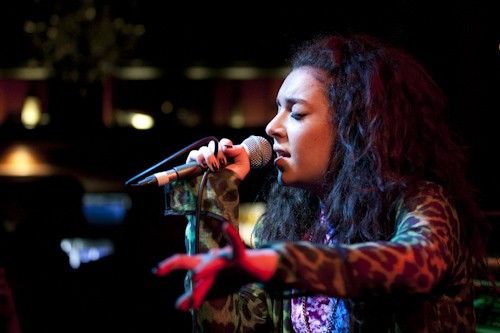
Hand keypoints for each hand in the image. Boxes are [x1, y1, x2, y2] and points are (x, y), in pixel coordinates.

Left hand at [153, 222, 277, 310]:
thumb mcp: (212, 287)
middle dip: (174, 264)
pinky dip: (231, 236)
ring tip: (194, 276)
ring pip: (212, 264)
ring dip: (204, 270)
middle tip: (158, 270)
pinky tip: (226, 227)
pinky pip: (235, 245)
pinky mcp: (239, 256)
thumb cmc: (230, 276)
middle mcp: (209, 258)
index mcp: (202, 264)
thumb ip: (195, 295)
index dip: (168, 265)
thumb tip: (178, 307)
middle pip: (190, 261)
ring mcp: (224, 256)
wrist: (253, 268)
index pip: (181, 262)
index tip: (156, 271)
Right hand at [186, 138, 250, 179]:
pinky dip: (199, 157)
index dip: (226, 144)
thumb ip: (241, 151)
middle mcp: (213, 156)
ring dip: (210, 156)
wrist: (220, 193)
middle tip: (222, 163)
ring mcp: (203, 159)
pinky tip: (204, 165)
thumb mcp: (243, 166)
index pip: (224, 142)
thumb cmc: (231, 181)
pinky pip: (193, 154)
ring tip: (214, 167)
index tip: (228, 153)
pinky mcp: (193, 164)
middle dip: (219, 152)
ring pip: (204, 148)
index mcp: (224, 155)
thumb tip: (228, 146)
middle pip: (214, 144)